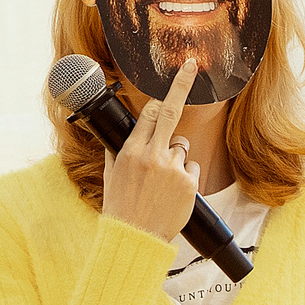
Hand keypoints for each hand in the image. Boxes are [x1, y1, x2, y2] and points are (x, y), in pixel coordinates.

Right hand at [101, 60, 200, 241]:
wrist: (135, 239)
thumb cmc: (120, 208)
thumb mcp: (112, 177)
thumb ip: (119, 153)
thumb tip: (119, 137)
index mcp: (130, 152)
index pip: (148, 115)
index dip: (159, 103)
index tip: (172, 86)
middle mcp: (152, 155)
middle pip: (169, 112)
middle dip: (181, 86)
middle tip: (192, 66)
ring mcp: (173, 168)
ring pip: (182, 147)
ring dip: (175, 157)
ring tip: (162, 182)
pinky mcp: (189, 182)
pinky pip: (191, 168)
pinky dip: (185, 177)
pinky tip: (172, 193)